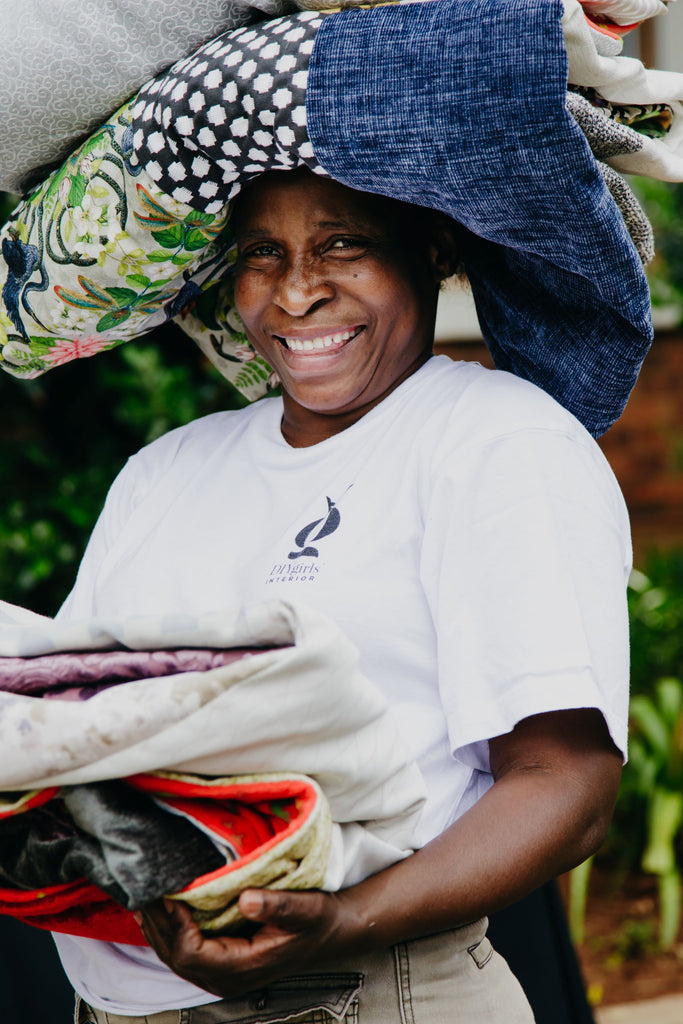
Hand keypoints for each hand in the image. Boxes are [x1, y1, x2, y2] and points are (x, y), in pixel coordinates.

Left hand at [134, 888, 354, 998]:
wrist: (328, 933)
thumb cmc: (317, 921)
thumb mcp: (305, 908)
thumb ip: (277, 906)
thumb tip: (246, 900)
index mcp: (243, 968)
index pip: (192, 953)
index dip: (176, 925)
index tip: (170, 893)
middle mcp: (226, 978)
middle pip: (175, 957)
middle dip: (158, 924)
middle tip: (144, 889)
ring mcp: (221, 974)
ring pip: (174, 956)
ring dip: (157, 927)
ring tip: (143, 896)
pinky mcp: (219, 963)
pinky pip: (183, 951)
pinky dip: (167, 930)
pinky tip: (158, 910)